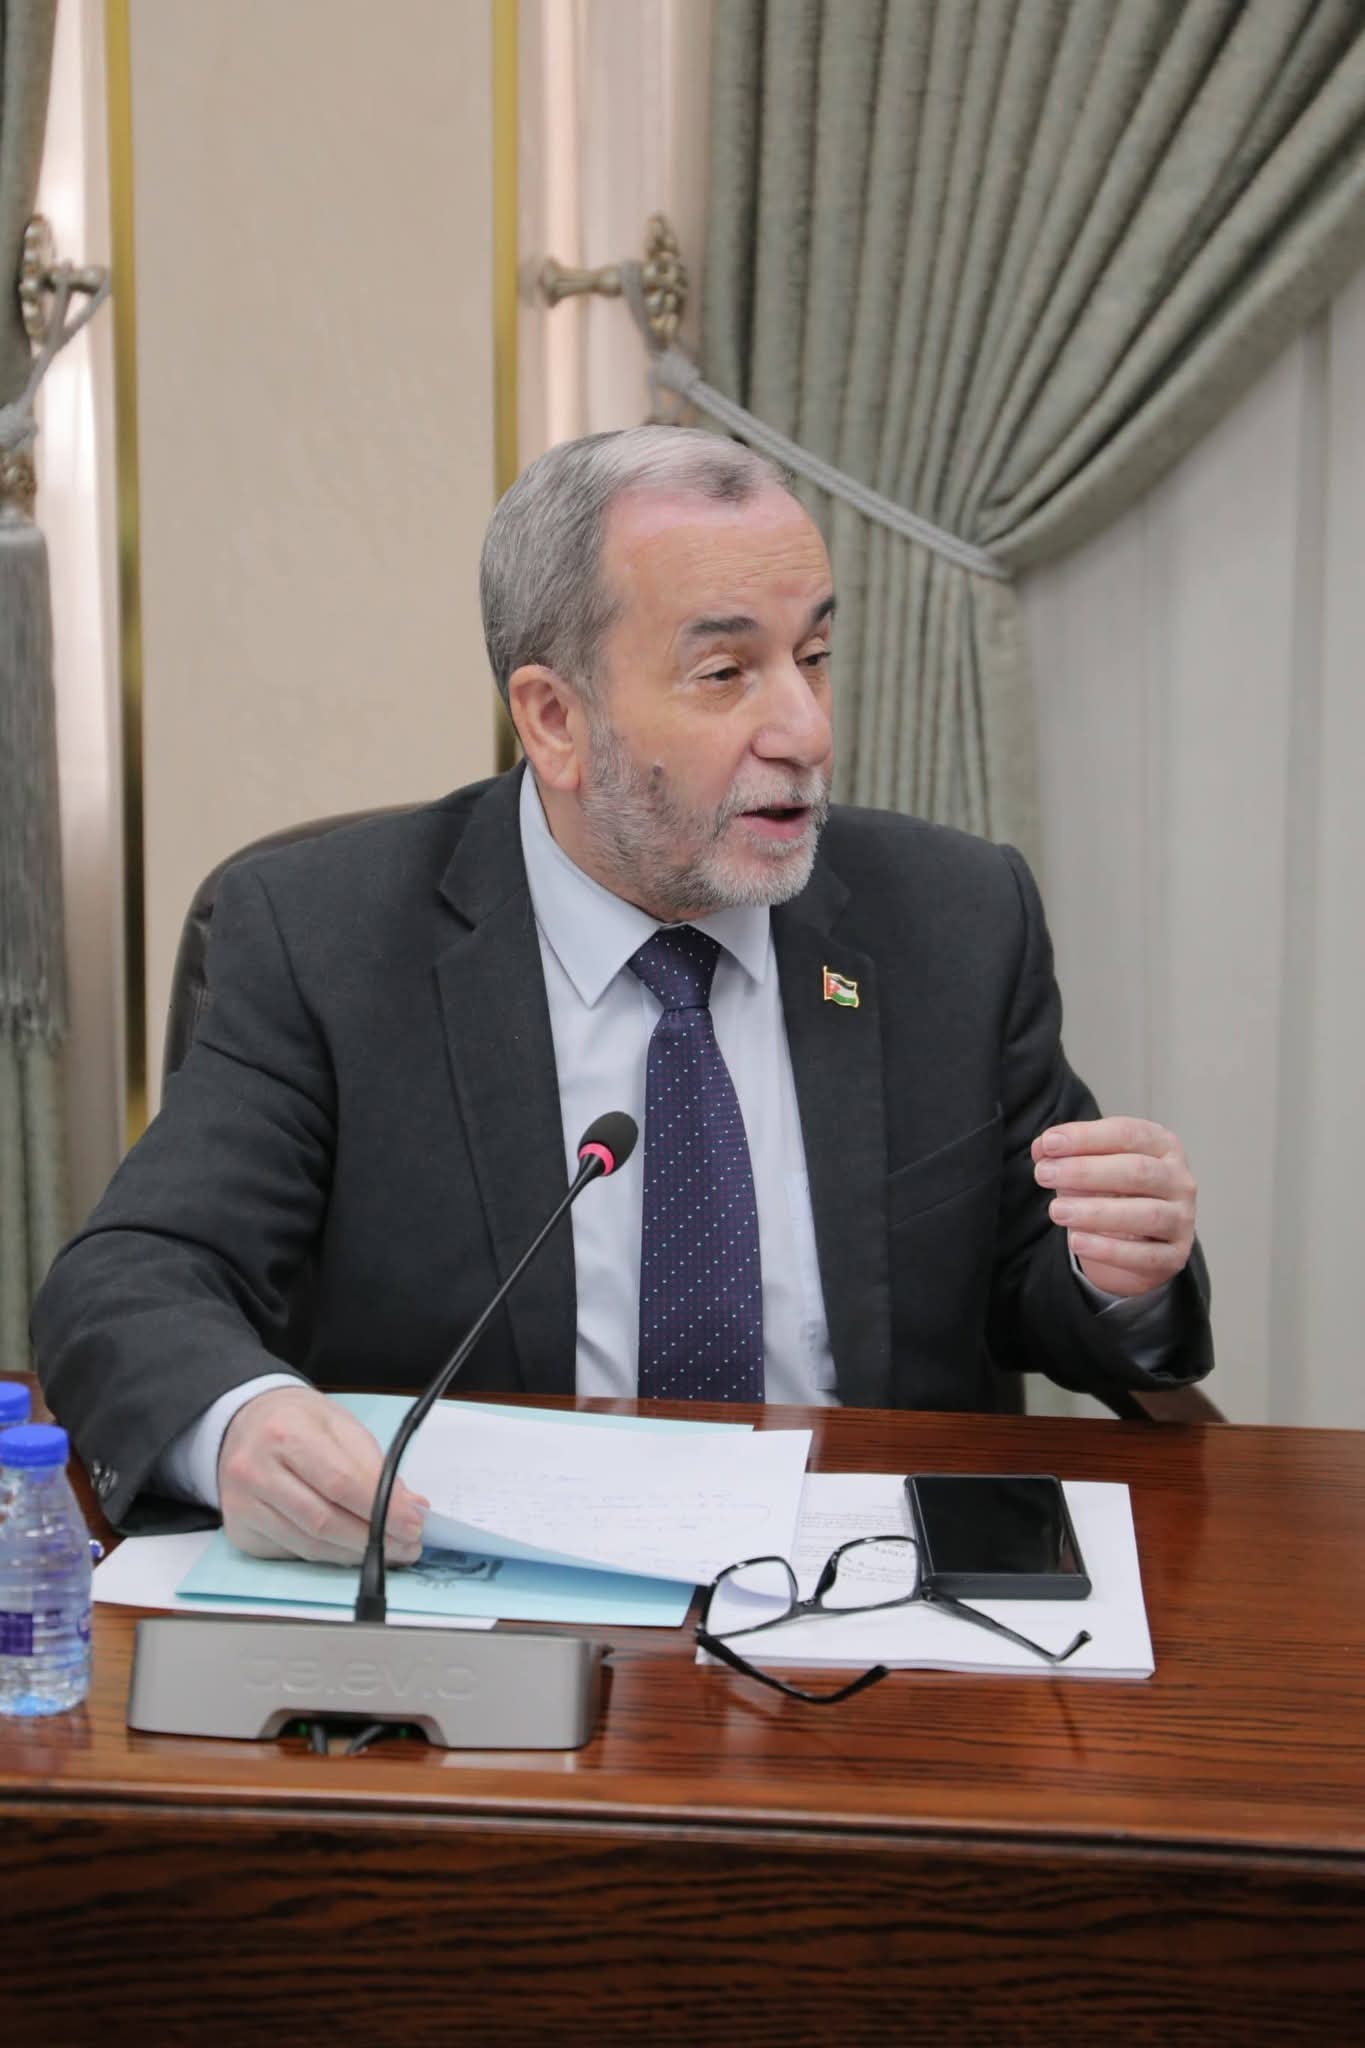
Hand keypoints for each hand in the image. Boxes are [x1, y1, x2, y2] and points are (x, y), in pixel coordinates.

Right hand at [218, 1385, 429, 1564]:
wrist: (244, 1422)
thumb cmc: (297, 1421)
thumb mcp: (340, 1425)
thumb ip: (375, 1466)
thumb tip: (410, 1506)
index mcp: (284, 1433)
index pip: (340, 1482)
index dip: (381, 1509)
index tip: (414, 1524)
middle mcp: (254, 1471)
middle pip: (323, 1521)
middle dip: (373, 1538)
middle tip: (408, 1545)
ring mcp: (241, 1505)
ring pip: (308, 1545)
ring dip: (355, 1553)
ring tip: (388, 1550)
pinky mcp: (239, 1531)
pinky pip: (292, 1553)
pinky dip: (328, 1555)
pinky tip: (351, 1550)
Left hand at [1032, 1116, 1196, 1300]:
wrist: (1135, 1244)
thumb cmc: (1113, 1194)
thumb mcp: (1089, 1170)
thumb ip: (1066, 1156)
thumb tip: (1042, 1149)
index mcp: (1162, 1145)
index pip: (1127, 1133)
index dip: (1086, 1137)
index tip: (1048, 1143)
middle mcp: (1179, 1180)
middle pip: (1137, 1170)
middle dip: (1085, 1171)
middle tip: (1043, 1174)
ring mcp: (1182, 1219)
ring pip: (1146, 1214)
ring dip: (1096, 1212)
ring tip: (1057, 1211)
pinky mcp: (1175, 1256)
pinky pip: (1145, 1255)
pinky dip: (1108, 1250)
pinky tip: (1077, 1241)